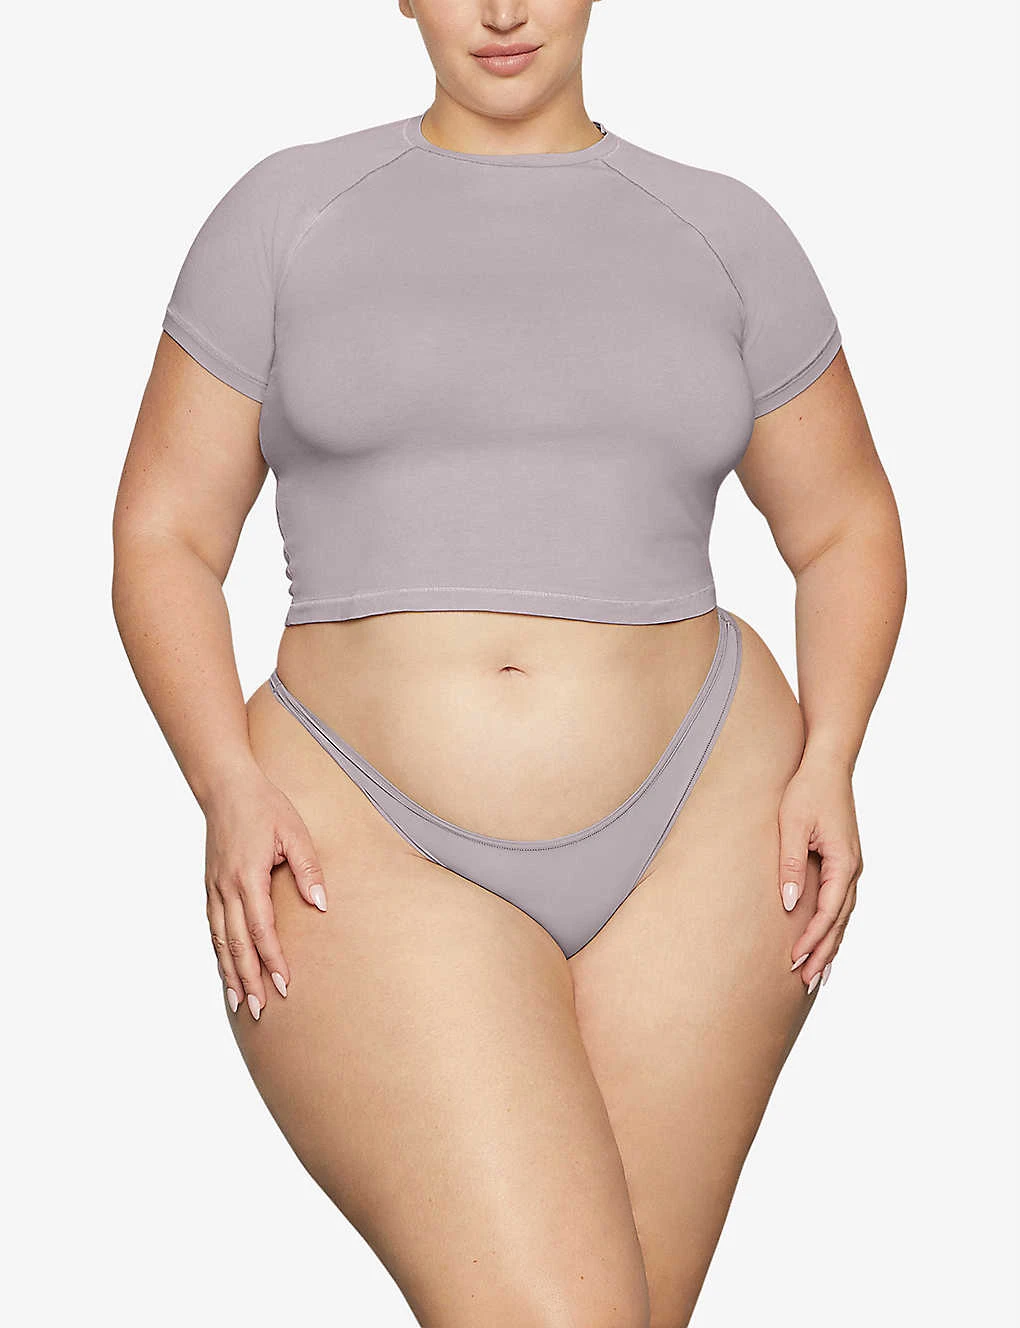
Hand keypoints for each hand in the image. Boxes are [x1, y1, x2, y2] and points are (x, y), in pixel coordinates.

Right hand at [203, 766, 326, 1019]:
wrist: (225, 788)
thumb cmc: (264, 806)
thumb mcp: (295, 832)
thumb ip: (308, 869)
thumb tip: (320, 903)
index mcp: (248, 876)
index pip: (261, 929)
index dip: (273, 959)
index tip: (285, 984)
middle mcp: (226, 888)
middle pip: (236, 944)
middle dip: (249, 979)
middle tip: (260, 1009)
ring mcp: (214, 889)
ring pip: (220, 941)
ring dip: (230, 973)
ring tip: (240, 1003)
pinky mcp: (210, 887)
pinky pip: (213, 929)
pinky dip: (219, 954)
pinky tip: (225, 971)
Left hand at [777, 751, 862, 992]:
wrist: (827, 765)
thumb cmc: (807, 791)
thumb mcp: (792, 826)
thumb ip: (791, 865)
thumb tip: (790, 904)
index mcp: (844, 862)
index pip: (829, 912)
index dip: (813, 938)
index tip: (796, 959)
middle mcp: (852, 868)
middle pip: (840, 922)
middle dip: (824, 952)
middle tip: (807, 982)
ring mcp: (850, 866)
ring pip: (843, 916)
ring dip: (830, 944)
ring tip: (816, 974)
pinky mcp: (842, 862)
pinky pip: (840, 902)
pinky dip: (832, 925)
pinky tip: (822, 940)